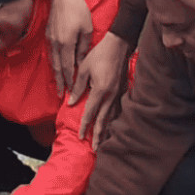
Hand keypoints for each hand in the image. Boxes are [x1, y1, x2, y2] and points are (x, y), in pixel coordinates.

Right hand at [46, 0, 93, 96]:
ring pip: (52, 62)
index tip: (72, 91)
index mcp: (66, 43)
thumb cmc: (78, 10)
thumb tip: (81, 64)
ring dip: (56, 75)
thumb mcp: (87, 30)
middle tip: (62, 95)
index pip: (67, 67)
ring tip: (59, 85)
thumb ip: (83, 48)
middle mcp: (56, 44)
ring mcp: (50, 39)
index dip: (70, 81)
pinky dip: (53, 64)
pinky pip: (51, 54)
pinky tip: (56, 68)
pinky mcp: (48, 35)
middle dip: (60, 82)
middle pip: (57, 68)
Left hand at [74, 32, 131, 148]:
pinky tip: (111, 125)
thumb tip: (71, 102)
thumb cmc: (99, 55)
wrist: (119, 45)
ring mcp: (118, 94)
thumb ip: (78, 87)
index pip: (90, 113)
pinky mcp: (122, 91)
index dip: (84, 125)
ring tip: (103, 141)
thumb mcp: (84, 69)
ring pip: (112, 117)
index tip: (80, 136)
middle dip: (98, 135)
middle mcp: (111, 95)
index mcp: (100, 91)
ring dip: (107, 129)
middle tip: (95, 148)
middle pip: (104, 120)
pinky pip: (117, 110)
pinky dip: (114, 119)